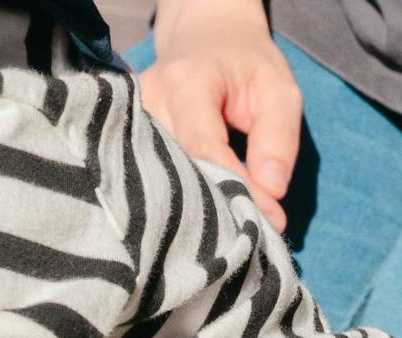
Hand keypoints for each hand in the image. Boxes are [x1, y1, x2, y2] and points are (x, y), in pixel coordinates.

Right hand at [141, 0, 301, 230]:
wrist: (202, 37)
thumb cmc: (244, 66)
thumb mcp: (278, 90)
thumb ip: (279, 138)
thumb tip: (271, 194)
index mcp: (187, 82)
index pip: (205, 149)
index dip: (235, 188)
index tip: (267, 221)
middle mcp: (148, 101)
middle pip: (174, 171)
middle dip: (212, 208)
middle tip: (246, 235)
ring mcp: (128, 122)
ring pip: (157, 181)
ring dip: (192, 210)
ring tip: (224, 233)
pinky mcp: (122, 138)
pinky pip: (148, 179)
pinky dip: (175, 202)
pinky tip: (196, 220)